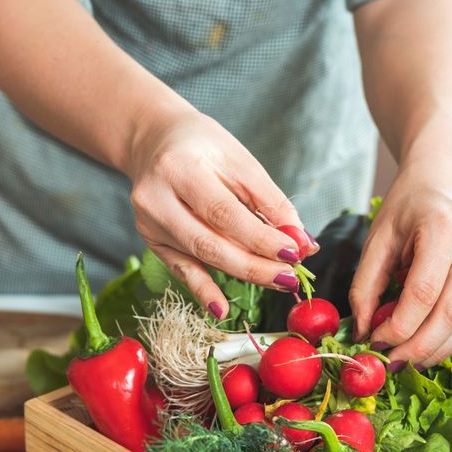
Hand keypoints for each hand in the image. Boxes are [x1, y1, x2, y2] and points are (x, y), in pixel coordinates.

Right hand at [124, 108, 317, 317]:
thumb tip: (302, 243)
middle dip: (254, 264)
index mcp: (178, 168)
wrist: (154, 141)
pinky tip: (221, 309)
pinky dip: (203, 291)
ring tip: (278, 281)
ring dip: (242, 274)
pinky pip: (181, 270)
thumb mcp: (240, 160)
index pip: (223, 213)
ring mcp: (148, 223)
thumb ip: (271, 202)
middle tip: (290, 277)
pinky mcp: (150, 240)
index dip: (259, 237)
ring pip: (199, 257)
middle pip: (209, 242)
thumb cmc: (202, 146)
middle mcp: (155, 198)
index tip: (294, 253)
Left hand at [348, 156, 451, 370]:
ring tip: (408, 363)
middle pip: (450, 314)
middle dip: (417, 347)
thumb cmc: (410, 201)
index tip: (373, 342)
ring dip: (438, 351)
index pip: (422, 293)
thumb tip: (361, 329)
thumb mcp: (380, 234)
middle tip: (390, 363)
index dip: (397, 326)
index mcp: (444, 230)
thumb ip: (367, 282)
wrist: (450, 175)